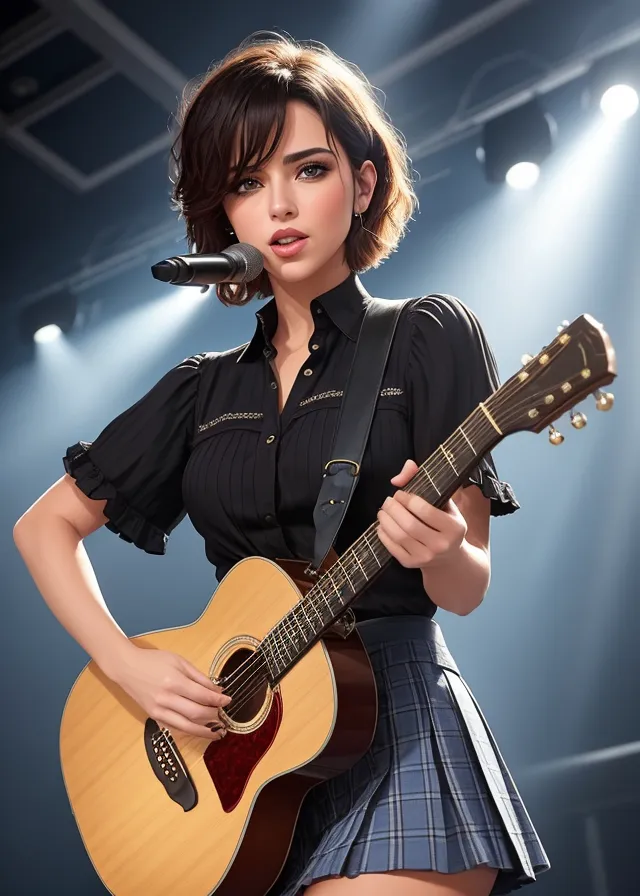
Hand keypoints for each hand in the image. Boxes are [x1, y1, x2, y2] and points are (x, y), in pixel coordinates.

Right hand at [111, 646, 230, 740]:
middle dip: (213, 717)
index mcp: (174, 681)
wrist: (126, 668)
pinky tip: (200, 730)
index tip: (228, 700)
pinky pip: (175, 727)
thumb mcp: (179, 661)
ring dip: (204, 731)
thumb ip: (199, 677)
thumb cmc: (154, 661)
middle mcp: (166, 699)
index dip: (218, 700)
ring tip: (218, 733)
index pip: (202, 696)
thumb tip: (217, 689)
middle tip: (224, 717)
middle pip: (196, 713)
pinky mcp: (154, 717)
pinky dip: (189, 730)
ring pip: (186, 726)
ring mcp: (158, 710)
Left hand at [376, 459, 467, 569]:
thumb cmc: (447, 525)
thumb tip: (407, 466)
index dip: (407, 499)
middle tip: (388, 501)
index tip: (400, 494)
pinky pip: (392, 548)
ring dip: (385, 520)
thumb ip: (427, 480)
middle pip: (409, 524)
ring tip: (383, 511)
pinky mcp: (413, 564)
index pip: (425, 510)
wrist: (451, 559)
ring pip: (399, 536)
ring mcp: (427, 557)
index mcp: (454, 528)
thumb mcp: (446, 503)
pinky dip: (383, 534)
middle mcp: (442, 545)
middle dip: (393, 509)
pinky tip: (382, 525)